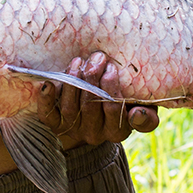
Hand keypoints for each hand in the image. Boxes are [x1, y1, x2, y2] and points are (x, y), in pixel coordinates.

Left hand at [37, 52, 158, 145]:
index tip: (112, 68)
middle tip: (96, 58)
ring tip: (78, 62)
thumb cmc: (122, 105)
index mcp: (117, 131)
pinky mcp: (56, 125)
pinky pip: (48, 115)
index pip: (113, 110)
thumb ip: (146, 115)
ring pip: (70, 108)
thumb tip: (136, 113)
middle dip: (92, 78)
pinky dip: (47, 99)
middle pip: (90, 105)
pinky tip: (49, 83)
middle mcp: (95, 134)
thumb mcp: (139, 109)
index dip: (111, 87)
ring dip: (73, 81)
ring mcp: (74, 130)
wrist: (94, 116)